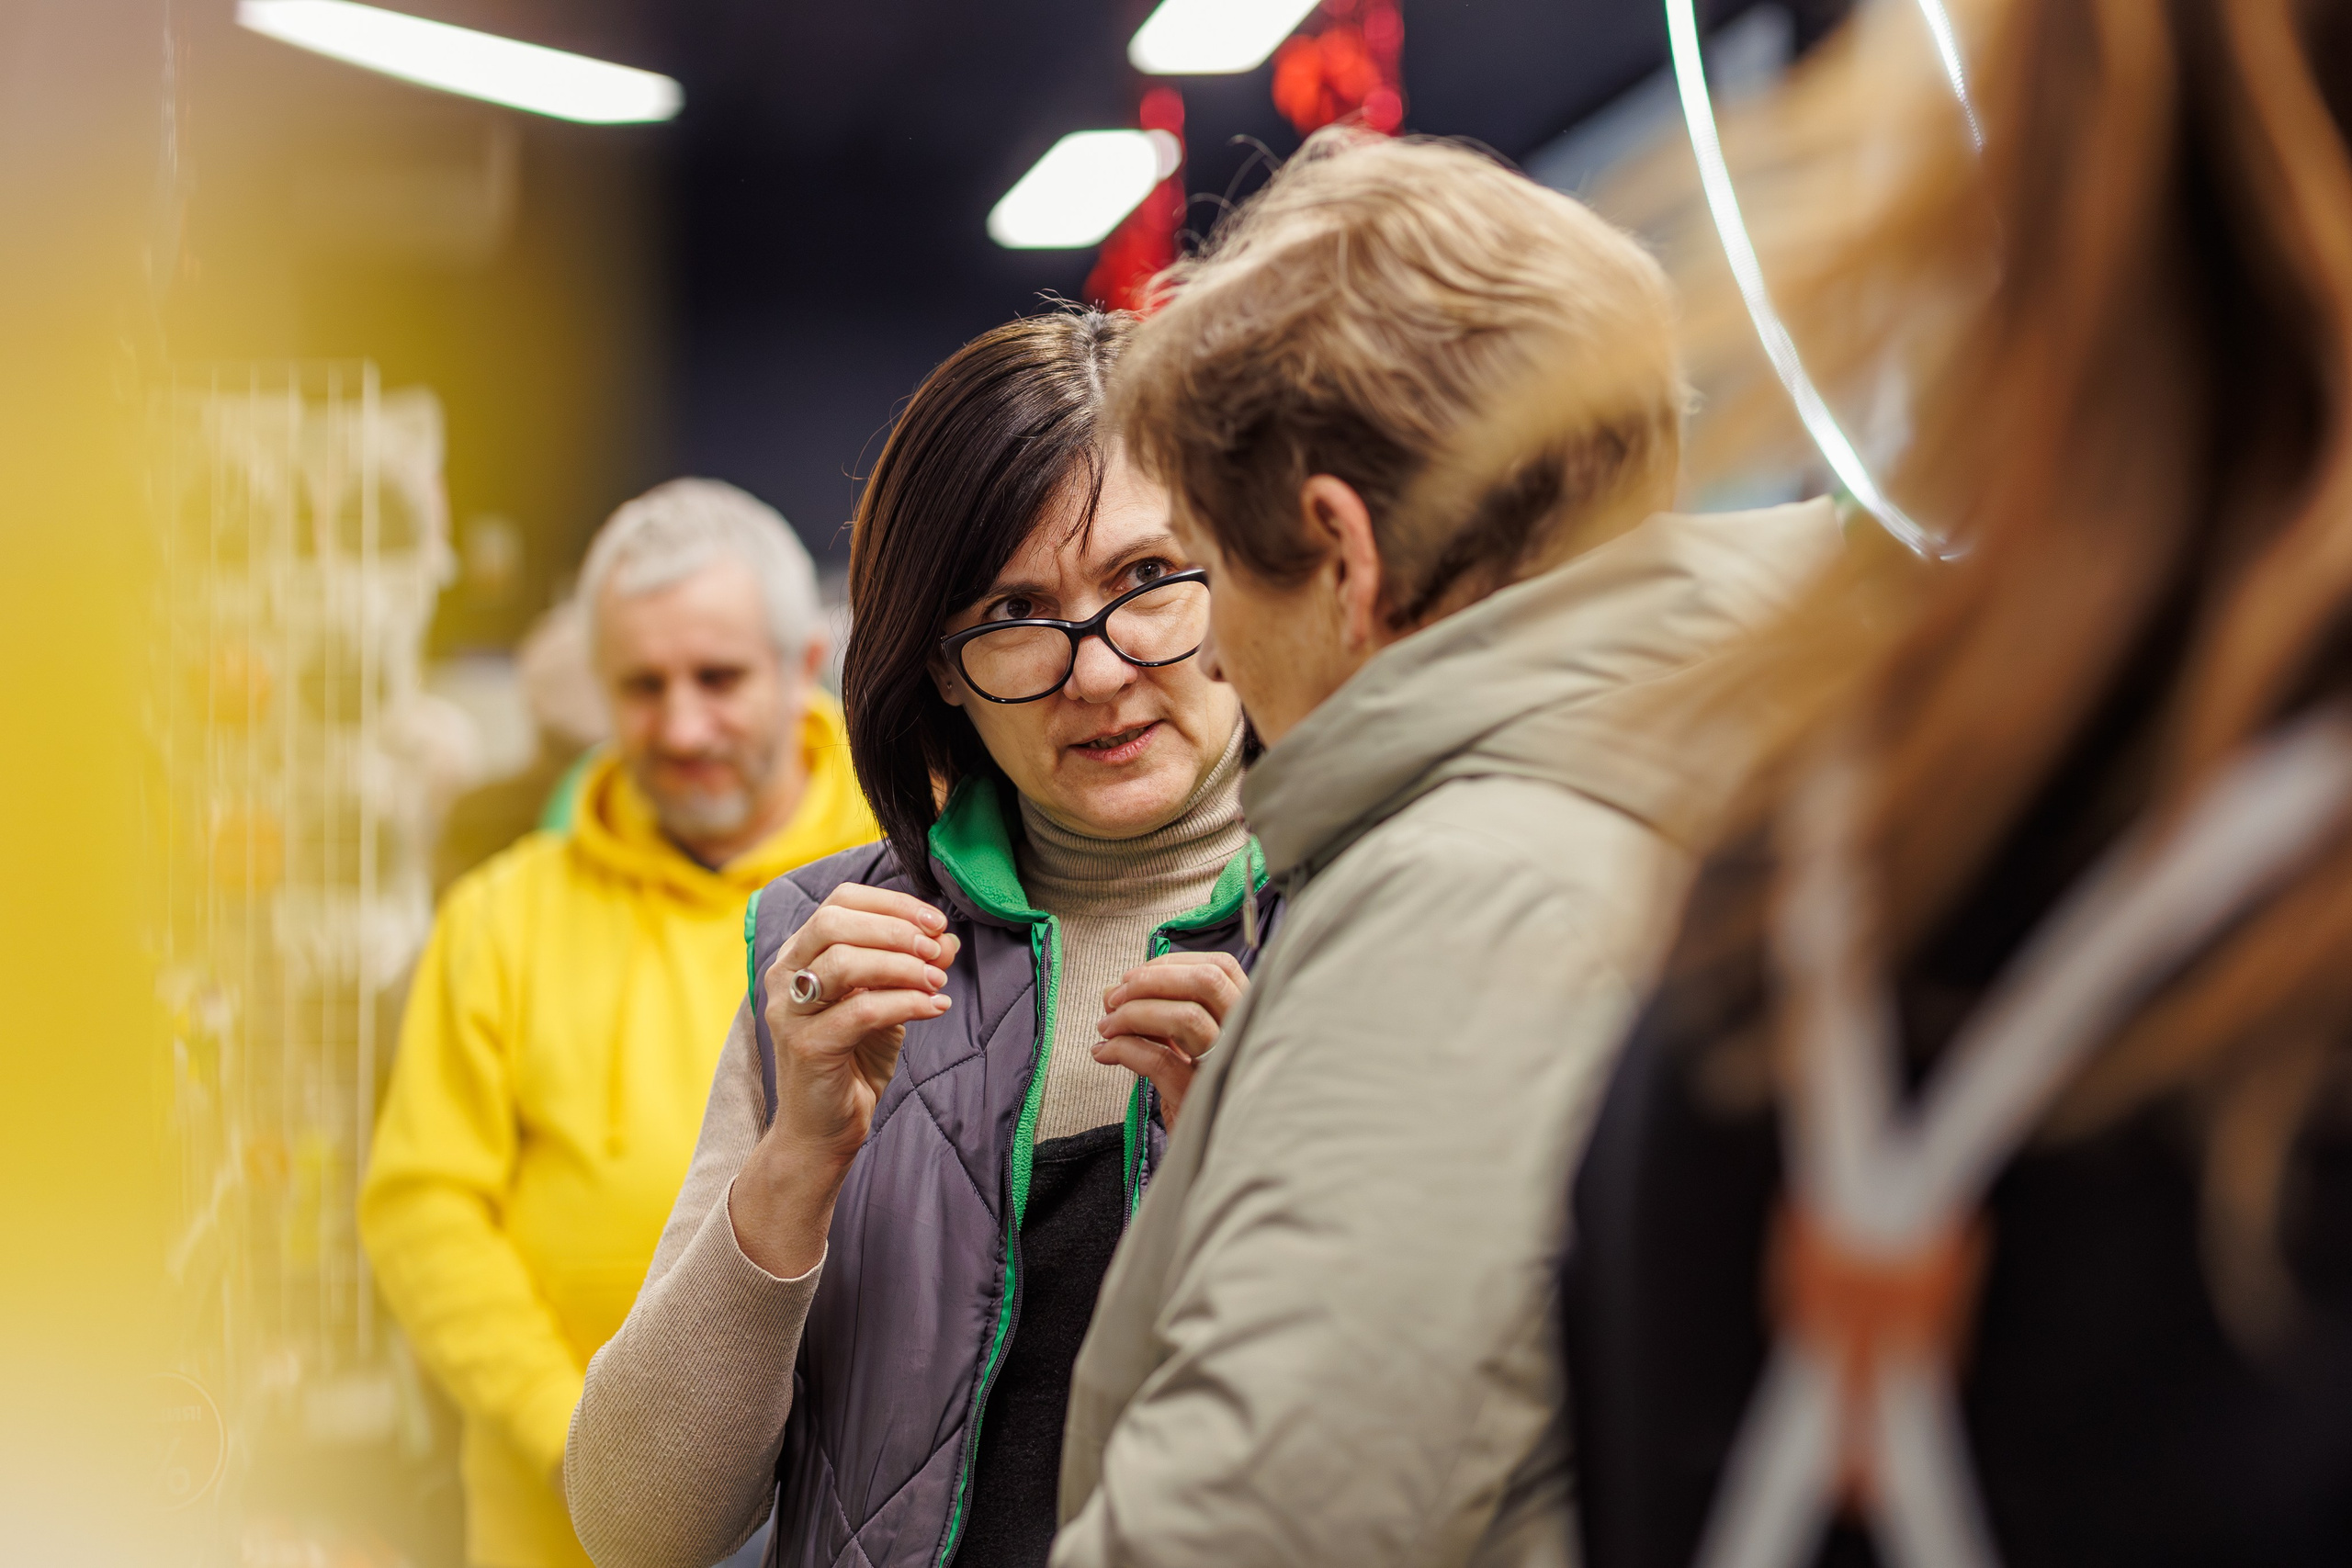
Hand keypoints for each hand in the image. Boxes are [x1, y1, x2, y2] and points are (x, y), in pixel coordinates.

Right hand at [731, 884, 959, 1276]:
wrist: (825, 1131)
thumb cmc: (853, 1061)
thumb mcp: (888, 1004)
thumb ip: (911, 968)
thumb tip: (949, 938)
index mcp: (799, 955)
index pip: (839, 901)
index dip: (892, 904)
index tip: (936, 921)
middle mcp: (784, 977)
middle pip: (834, 922)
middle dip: (896, 929)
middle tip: (937, 949)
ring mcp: (790, 1012)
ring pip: (844, 963)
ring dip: (901, 966)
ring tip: (937, 982)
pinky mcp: (806, 1046)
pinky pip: (861, 1010)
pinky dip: (906, 1003)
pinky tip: (935, 1009)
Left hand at [1092, 950, 1247, 1129]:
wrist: (1207, 1156)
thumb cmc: (1195, 1097)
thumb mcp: (1181, 1050)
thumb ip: (1154, 1017)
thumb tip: (1112, 991)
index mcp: (1244, 1020)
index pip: (1221, 969)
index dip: (1172, 964)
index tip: (1135, 976)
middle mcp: (1241, 1038)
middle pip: (1207, 982)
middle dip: (1151, 980)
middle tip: (1116, 995)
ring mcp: (1224, 1067)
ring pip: (1185, 1017)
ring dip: (1134, 1013)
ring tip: (1106, 1027)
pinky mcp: (1199, 1098)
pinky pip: (1158, 1060)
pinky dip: (1123, 1049)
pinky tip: (1105, 1052)